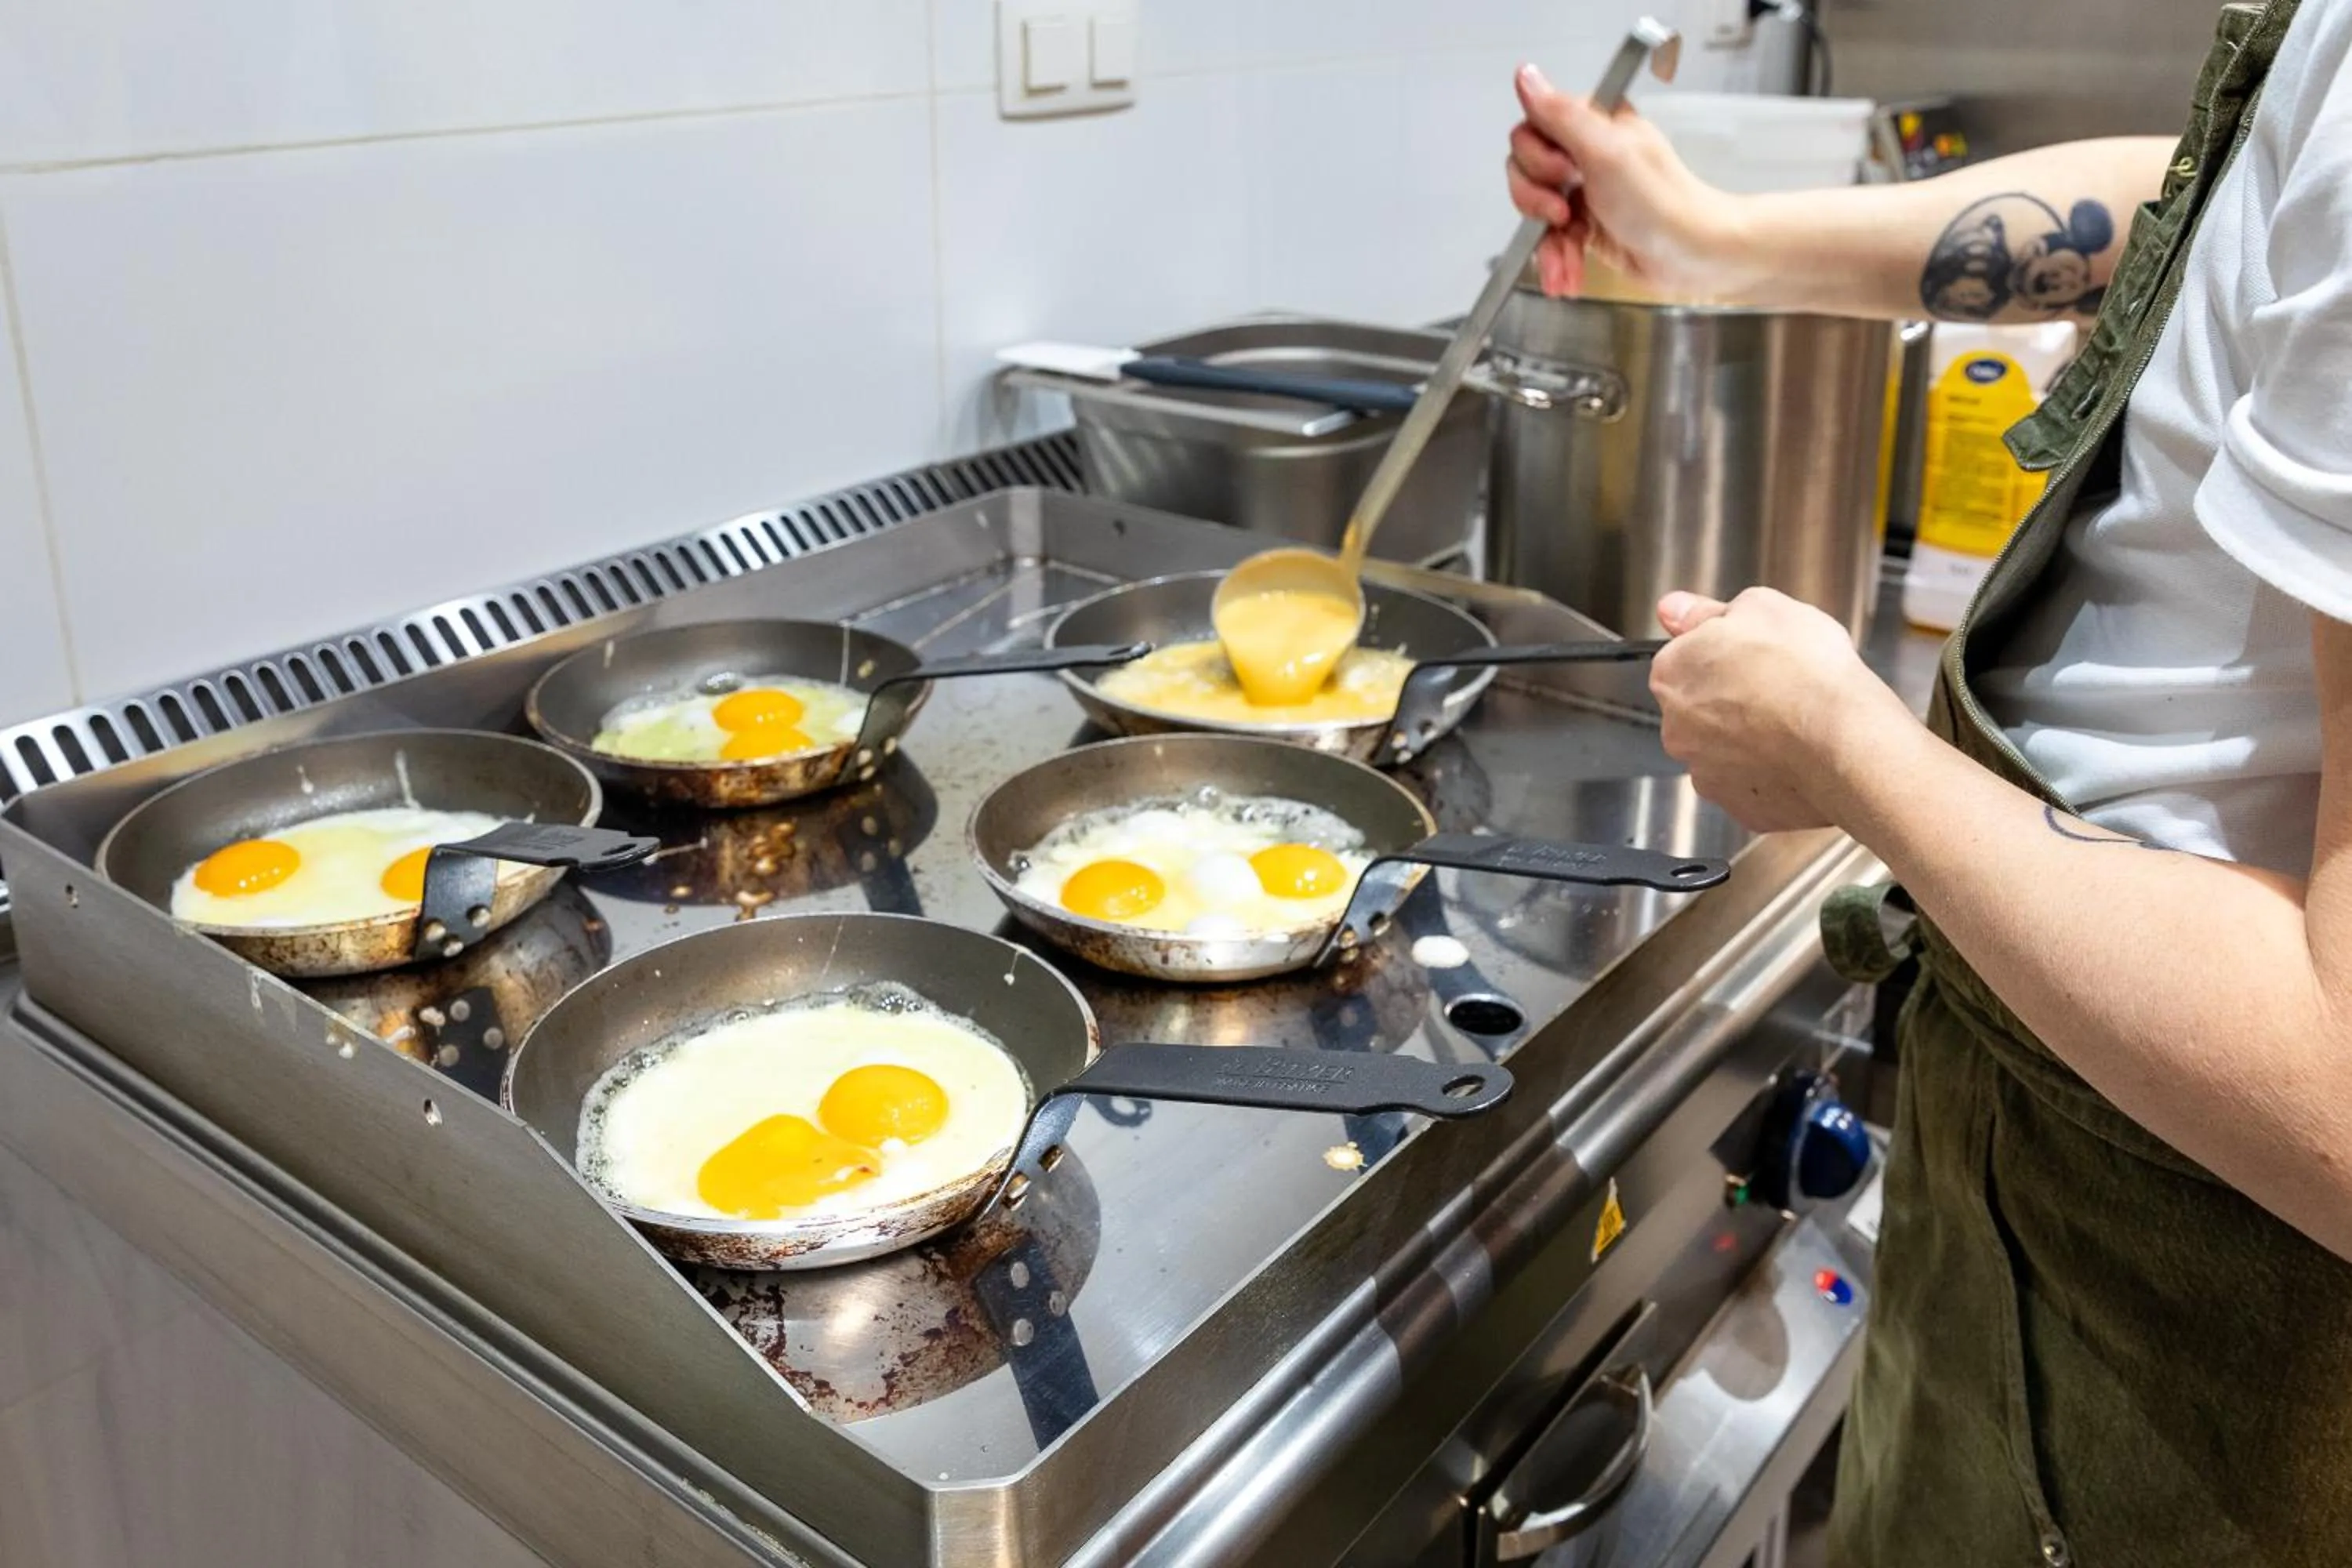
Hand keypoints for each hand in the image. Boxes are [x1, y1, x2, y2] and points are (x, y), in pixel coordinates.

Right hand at [1507, 63, 1749, 299]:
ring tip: (1567, 259)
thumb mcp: (1605, 151)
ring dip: (1546, 242)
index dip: (1537, 157)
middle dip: (1536, 202)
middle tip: (1564, 213)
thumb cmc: (1660, 203)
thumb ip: (1560, 114)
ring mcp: (1585, 191)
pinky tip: (1567, 277)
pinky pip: (1551, 239)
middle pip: (1526, 170)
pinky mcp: (1586, 226)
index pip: (1533, 127)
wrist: (1693, 256)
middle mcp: (1587, 153)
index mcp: (1594, 123)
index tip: (1564, 174)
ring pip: (1535, 210)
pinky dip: (1557, 261)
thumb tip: (1525, 75)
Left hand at [1648, 589, 1917, 832]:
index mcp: (1673, 673)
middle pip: (1700, 707)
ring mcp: (1706, 772)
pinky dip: (1772, 772)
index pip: (1685, 658)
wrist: (1846, 740)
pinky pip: (1752, 783)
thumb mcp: (1761, 607)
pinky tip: (1800, 755)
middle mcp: (1677, 728)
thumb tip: (1673, 609)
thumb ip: (1705, 612)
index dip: (1725, 653)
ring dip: (1752, 738)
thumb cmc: (1807, 672)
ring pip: (1725, 749)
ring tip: (1796, 724)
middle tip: (1781, 688)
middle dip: (1734, 698)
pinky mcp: (1739, 806)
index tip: (1754, 655)